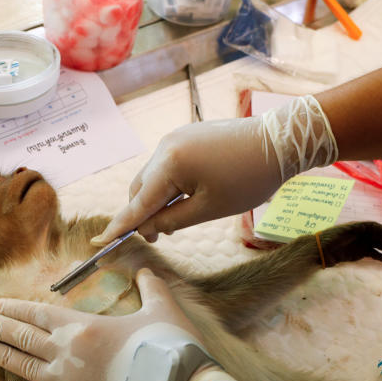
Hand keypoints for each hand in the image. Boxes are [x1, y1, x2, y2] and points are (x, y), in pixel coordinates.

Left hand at [0, 268, 204, 380]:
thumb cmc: (168, 348)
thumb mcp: (161, 309)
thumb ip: (150, 288)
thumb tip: (146, 272)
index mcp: (81, 326)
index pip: (36, 313)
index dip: (12, 309)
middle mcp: (66, 352)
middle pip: (22, 337)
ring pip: (24, 367)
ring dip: (3, 356)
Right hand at [91, 95, 337, 244]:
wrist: (281, 142)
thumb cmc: (249, 178)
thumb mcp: (209, 209)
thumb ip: (171, 220)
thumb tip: (146, 227)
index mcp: (169, 164)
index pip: (138, 202)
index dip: (120, 226)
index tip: (100, 243)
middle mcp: (165, 147)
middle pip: (141, 189)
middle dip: (143, 214)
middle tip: (158, 238)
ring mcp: (175, 139)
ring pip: (153, 178)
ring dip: (157, 200)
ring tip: (176, 220)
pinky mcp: (186, 137)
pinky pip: (166, 166)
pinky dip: (168, 186)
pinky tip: (185, 199)